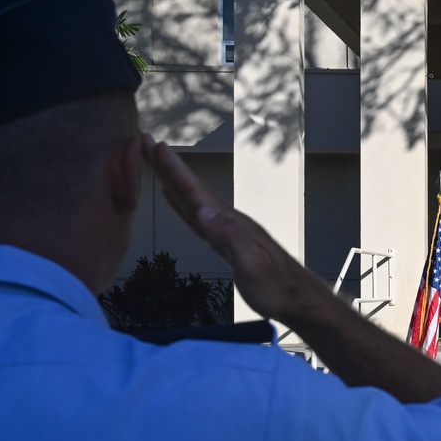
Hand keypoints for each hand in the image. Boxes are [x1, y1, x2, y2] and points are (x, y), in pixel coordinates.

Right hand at [140, 134, 324, 322]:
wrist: (295, 298)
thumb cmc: (275, 286)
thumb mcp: (251, 264)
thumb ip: (230, 237)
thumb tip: (202, 212)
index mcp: (229, 223)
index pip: (196, 191)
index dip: (174, 169)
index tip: (154, 145)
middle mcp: (226, 220)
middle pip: (191, 188)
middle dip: (167, 165)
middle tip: (144, 142)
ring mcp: (226, 229)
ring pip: (192, 198)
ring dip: (172, 179)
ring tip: (154, 161)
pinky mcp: (225, 242)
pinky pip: (196, 216)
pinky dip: (182, 203)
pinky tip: (174, 198)